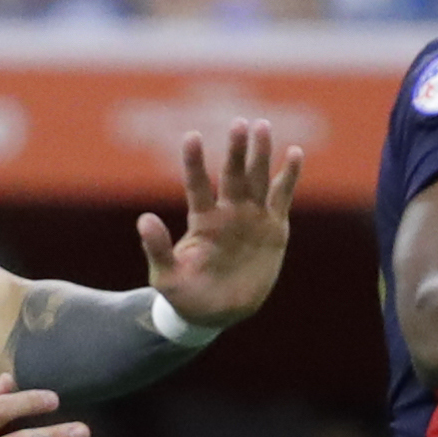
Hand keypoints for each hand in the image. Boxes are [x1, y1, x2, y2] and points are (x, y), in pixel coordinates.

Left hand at [139, 117, 301, 330]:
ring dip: (260, 153)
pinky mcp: (273, 228)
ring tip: (262, 126)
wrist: (217, 313)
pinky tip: (294, 153)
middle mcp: (227, 212)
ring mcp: (251, 217)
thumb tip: (143, 218)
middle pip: (232, 175)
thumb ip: (157, 249)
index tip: (192, 136)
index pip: (197, 185)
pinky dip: (289, 176)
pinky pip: (282, 197)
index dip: (194, 162)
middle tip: (239, 123)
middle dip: (236, 150)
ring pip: (258, 179)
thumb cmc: (186, 295)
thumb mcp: (167, 277)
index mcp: (203, 221)